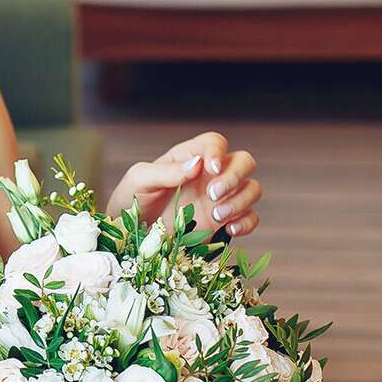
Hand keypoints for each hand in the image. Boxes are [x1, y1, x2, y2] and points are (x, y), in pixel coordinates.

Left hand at [105, 131, 261, 239]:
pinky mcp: (223, 225)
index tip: (211, 168)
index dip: (218, 151)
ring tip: (216, 215)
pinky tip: (229, 229)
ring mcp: (219, 200)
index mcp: (188, 158)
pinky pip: (251, 218)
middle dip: (235, 175)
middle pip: (244, 161)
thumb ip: (166, 171)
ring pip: (252, 189)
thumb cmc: (130, 202)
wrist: (129, 239)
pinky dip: (247, 222)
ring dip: (241, 200)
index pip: (215, 143)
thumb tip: (197, 163)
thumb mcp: (139, 180)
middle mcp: (209, 176)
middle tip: (213, 194)